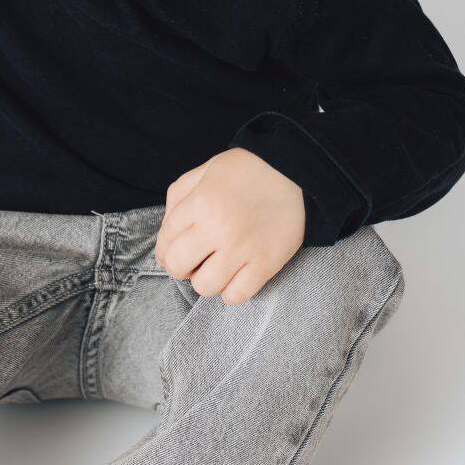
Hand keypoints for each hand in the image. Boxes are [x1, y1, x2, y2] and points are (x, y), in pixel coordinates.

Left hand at [154, 148, 305, 305]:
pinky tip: (235, 278)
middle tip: (192, 261)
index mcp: (201, 202)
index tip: (174, 249)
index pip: (165, 239)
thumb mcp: (207, 170)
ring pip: (204, 286)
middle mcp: (218, 227)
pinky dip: (231, 292)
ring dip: (205, 281)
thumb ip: (180, 196)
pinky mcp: (266, 263)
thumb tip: (166, 232)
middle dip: (179, 267)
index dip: (165, 248)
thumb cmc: (248, 171)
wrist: (299, 169)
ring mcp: (243, 248)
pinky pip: (237, 296)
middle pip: (178, 266)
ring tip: (215, 268)